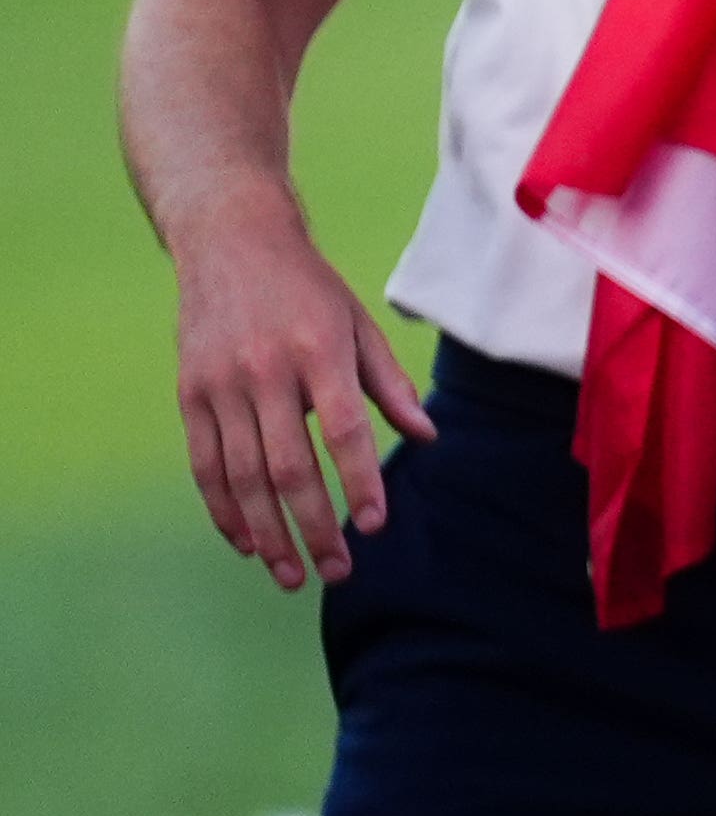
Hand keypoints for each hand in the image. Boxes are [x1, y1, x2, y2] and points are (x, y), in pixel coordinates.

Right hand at [166, 183, 428, 588]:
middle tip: (338, 571)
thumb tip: (427, 437)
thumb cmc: (309, 288)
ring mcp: (220, 386)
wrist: (231, 242)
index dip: (359, 483)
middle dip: (313, 527)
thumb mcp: (361, 324)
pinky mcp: (189, 394)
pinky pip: (204, 465)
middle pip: (288, 468)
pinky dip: (223, 509)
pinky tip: (246, 542)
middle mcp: (266, 373)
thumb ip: (390, 385)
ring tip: (292, 573)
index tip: (375, 526)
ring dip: (267, 532)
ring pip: (242, 477)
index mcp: (319, 352)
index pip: (344, 432)